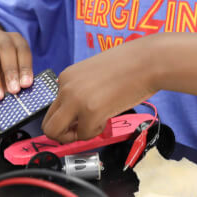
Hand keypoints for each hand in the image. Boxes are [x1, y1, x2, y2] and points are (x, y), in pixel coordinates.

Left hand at [41, 35, 158, 142]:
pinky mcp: (90, 111)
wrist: (148, 61)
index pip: (53, 108)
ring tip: (96, 123)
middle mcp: (65, 87)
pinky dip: (96, 132)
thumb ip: (81, 91)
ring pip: (56, 133)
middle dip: (64, 133)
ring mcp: (75, 99)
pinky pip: (84, 135)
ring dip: (76, 135)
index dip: (67, 119)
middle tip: (83, 129)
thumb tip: (75, 116)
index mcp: (66, 77)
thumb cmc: (129, 65)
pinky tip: (108, 117)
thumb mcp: (94, 75)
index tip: (81, 120)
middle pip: (48, 124)